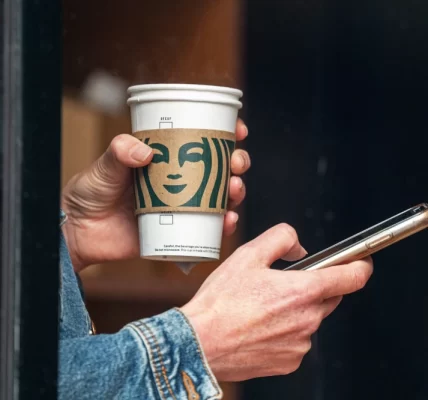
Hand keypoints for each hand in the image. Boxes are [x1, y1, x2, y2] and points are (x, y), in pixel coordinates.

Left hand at [61, 119, 249, 270]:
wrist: (80, 232)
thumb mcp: (103, 166)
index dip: (224, 134)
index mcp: (164, 159)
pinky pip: (207, 228)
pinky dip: (223, 225)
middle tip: (237, 163)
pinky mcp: (178, 231)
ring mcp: (180, 206)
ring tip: (234, 189)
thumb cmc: (90, 192)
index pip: (200, 141)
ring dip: (235, 191)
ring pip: (219, 196)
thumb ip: (119, 153)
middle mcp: (178, 181)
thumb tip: (145, 151)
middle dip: (237, 163)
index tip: (239, 129)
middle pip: (218, 169)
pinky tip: (228, 220)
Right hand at [180, 224, 372, 381]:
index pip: (352, 277)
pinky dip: (285, 331)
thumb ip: (281, 238)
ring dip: (295, 310)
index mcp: (302, 291)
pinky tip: (260, 326)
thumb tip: (299, 247)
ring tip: (262, 308)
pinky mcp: (289, 361)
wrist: (200, 342)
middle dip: (311, 287)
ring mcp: (300, 344)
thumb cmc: (221, 302)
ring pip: (310, 319)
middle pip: (328, 297)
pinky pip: (297, 340)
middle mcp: (307, 319)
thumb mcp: (248, 254)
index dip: (360, 266)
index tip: (360, 263)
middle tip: (280, 284)